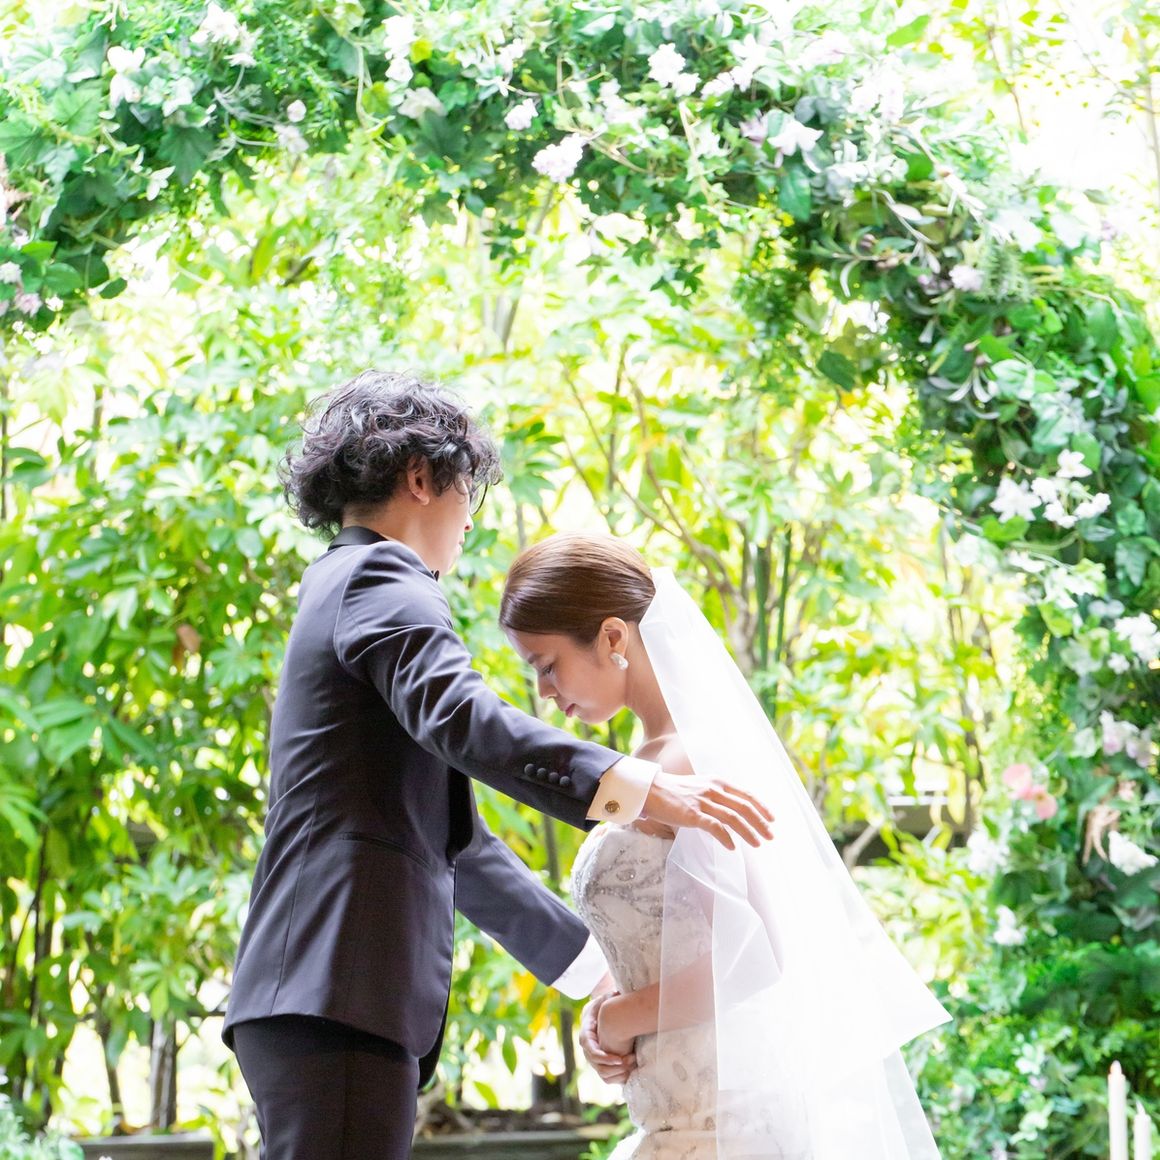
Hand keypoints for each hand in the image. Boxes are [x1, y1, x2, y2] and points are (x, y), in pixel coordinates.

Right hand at [580, 993, 635, 1083]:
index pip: (591, 1050)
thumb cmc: (602, 1006)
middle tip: (631, 1061)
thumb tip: (616, 992)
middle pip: (597, 1065)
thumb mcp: (603, 1000)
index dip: (604, 1057)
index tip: (618, 1059)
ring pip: (602, 1074)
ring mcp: (594, 1058)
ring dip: (618, 1073)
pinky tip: (630, 1073)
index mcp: (586, 1034)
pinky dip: (618, 1078)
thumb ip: (608, 998)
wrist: (598, 1016)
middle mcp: (588, 1049)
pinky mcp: (601, 1064)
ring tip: (632, 1066)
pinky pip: (607, 1078)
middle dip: (614, 1066)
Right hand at [643, 771, 773, 849]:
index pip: (746, 794)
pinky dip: (725, 837)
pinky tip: (732, 847)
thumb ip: (716, 795)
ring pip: (733, 818)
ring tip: (758, 844)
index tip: (772, 819)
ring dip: (748, 832)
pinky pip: (714, 827)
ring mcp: (703, 802)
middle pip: (744, 807)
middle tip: (771, 836)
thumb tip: (732, 810)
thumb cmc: (675, 791)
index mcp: (717, 782)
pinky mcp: (692, 814)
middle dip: (760, 822)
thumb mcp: (700, 786)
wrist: (651, 790)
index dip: (761, 807)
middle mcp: (713, 790)